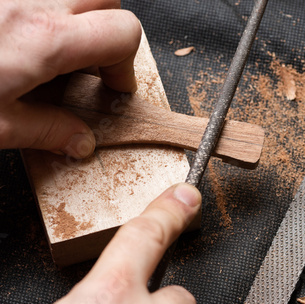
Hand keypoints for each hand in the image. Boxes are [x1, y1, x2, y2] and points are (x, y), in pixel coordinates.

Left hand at [0, 0, 141, 157]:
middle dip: (110, 33)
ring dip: (80, 22)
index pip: (122, 32)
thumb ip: (46, 132)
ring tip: (59, 56)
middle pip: (105, 0)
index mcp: (45, 39)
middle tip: (92, 68)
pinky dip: (48, 18)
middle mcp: (32, 4)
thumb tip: (79, 140)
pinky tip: (29, 47)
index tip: (113, 89)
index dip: (126, 67)